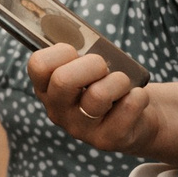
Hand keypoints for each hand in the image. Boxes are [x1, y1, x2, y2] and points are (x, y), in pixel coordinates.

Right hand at [29, 45, 164, 156]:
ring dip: (119, 80)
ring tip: (123, 85)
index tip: (77, 53)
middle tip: (104, 69)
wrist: (136, 118)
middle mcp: (58, 112)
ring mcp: (80, 129)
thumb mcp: (88, 68)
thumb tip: (85, 36)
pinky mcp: (106, 140)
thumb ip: (81, 53)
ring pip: (98, 95)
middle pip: (63, 80)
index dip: (61, 51)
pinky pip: (128, 107)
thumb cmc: (108, 84)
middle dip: (93, 64)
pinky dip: (139, 96)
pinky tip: (135, 99)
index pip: (38, 65)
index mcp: (47, 90)